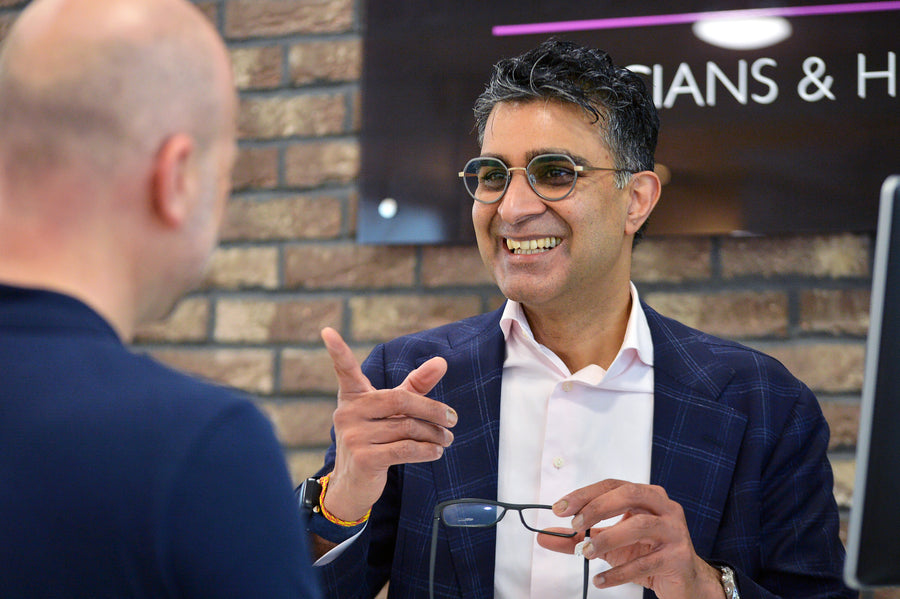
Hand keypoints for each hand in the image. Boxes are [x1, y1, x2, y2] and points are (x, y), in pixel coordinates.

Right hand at [319, 327, 456, 522]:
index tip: (327, 331)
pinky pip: (405, 449)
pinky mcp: (364, 459)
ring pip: (407, 428)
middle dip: (432, 410)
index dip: (337, 351)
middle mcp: (348, 413)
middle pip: (400, 400)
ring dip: (434, 434)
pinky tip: (436, 451)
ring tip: (446, 438)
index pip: (345, 370)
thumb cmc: (375, 439)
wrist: (354, 483)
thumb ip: (416, 385)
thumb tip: (441, 361)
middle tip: (452, 419)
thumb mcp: (392, 410)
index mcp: (353, 397)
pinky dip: (426, 450)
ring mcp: (353, 436)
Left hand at [536, 479, 723, 598]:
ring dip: (608, 539)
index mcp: (647, 496)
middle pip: (629, 495)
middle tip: (574, 525)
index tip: (560, 509)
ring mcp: (674, 531)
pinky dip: (619, 573)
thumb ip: (577, 539)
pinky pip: (645, 563)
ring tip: (587, 553)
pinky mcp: (678, 557)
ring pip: (640, 526)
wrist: (683, 582)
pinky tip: (601, 580)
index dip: (585, 494)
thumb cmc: (647, 554)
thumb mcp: (608, 544)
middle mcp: (664, 507)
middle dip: (597, 507)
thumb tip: (544, 537)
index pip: (612, 486)